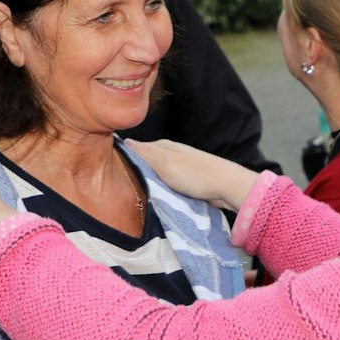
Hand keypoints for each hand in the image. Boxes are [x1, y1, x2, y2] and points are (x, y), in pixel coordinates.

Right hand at [131, 139, 259, 212]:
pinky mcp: (187, 179)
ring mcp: (179, 166)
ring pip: (156, 173)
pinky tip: (157, 197)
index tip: (112, 173)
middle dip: (135, 172)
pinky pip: (167, 183)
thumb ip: (145, 153)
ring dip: (148, 182)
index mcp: (162, 146)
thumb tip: (125, 141)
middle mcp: (170, 153)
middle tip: (122, 188)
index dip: (123, 159)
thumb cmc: (195, 174)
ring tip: (137, 194)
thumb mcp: (165, 163)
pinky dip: (161, 189)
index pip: (135, 149)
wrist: (227, 187)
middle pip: (145, 162)